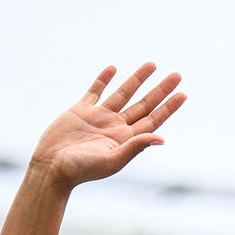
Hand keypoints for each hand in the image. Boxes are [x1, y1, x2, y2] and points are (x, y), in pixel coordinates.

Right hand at [31, 63, 185, 186]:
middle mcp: (115, 127)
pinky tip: (113, 69)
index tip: (183, 94)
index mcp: (126, 140)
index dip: (168, 107)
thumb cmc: (81, 170)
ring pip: (123, 93)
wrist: (51, 168)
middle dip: (160, 90)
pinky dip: (103, 80)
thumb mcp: (111, 160)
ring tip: (152, 64)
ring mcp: (99, 118)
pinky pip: (95, 92)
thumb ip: (135, 147)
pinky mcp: (80, 111)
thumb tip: (161, 139)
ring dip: (137, 79)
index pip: (153, 120)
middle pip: (144, 104)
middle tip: (177, 75)